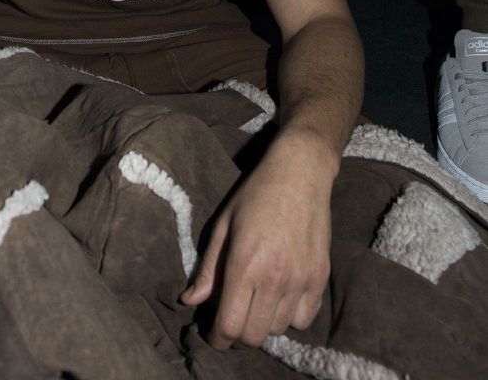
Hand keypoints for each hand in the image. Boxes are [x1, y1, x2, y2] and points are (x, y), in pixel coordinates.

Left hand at [180, 132, 332, 348]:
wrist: (299, 173)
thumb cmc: (255, 194)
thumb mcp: (223, 225)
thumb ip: (208, 268)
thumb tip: (190, 300)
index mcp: (244, 265)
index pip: (229, 325)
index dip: (217, 338)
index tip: (213, 333)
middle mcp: (274, 278)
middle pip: (253, 335)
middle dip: (238, 333)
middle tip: (233, 316)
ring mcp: (301, 280)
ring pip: (278, 329)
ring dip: (264, 322)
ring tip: (256, 301)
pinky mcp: (320, 277)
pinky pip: (304, 319)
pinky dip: (290, 316)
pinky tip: (281, 296)